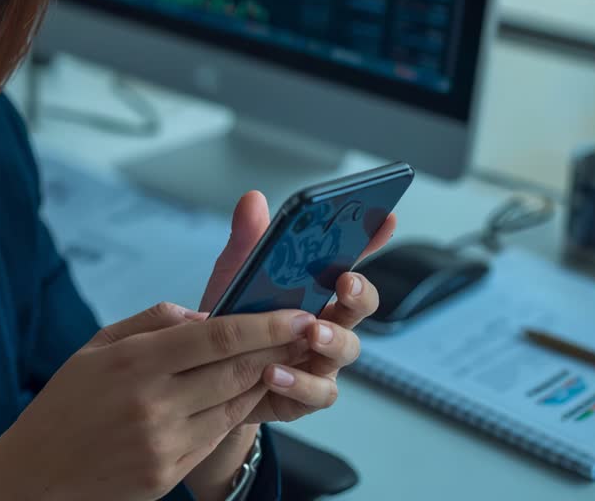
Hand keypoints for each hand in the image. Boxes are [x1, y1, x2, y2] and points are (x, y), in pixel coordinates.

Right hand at [0, 303, 314, 500]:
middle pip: (237, 370)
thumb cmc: (64, 404)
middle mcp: (152, 402)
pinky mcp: (169, 472)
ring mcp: (164, 442)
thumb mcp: (95, 347)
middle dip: (280, 349)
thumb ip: (150, 322)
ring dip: (266, 380)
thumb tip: (203, 316)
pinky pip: (218, 434)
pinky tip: (249, 393)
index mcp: (133, 361)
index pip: (216, 336)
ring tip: (289, 359)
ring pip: (235, 404)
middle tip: (310, 332)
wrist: (36, 475)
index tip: (296, 313)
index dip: (265, 325)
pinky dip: (239, 411)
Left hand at [198, 191, 393, 424]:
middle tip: (346, 284)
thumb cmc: (232, 322)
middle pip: (360, 307)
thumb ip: (249, 241)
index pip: (349, 263)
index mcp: (315, 292)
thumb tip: (253, 200)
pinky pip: (318, 392)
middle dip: (359, 294)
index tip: (385, 218)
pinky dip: (299, 383)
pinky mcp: (304, 395)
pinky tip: (274, 372)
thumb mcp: (235, 277)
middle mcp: (326, 324)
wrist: (209, 376)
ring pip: (346, 349)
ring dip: (333, 340)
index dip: (370, 241)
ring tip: (312, 332)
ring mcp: (319, 360)